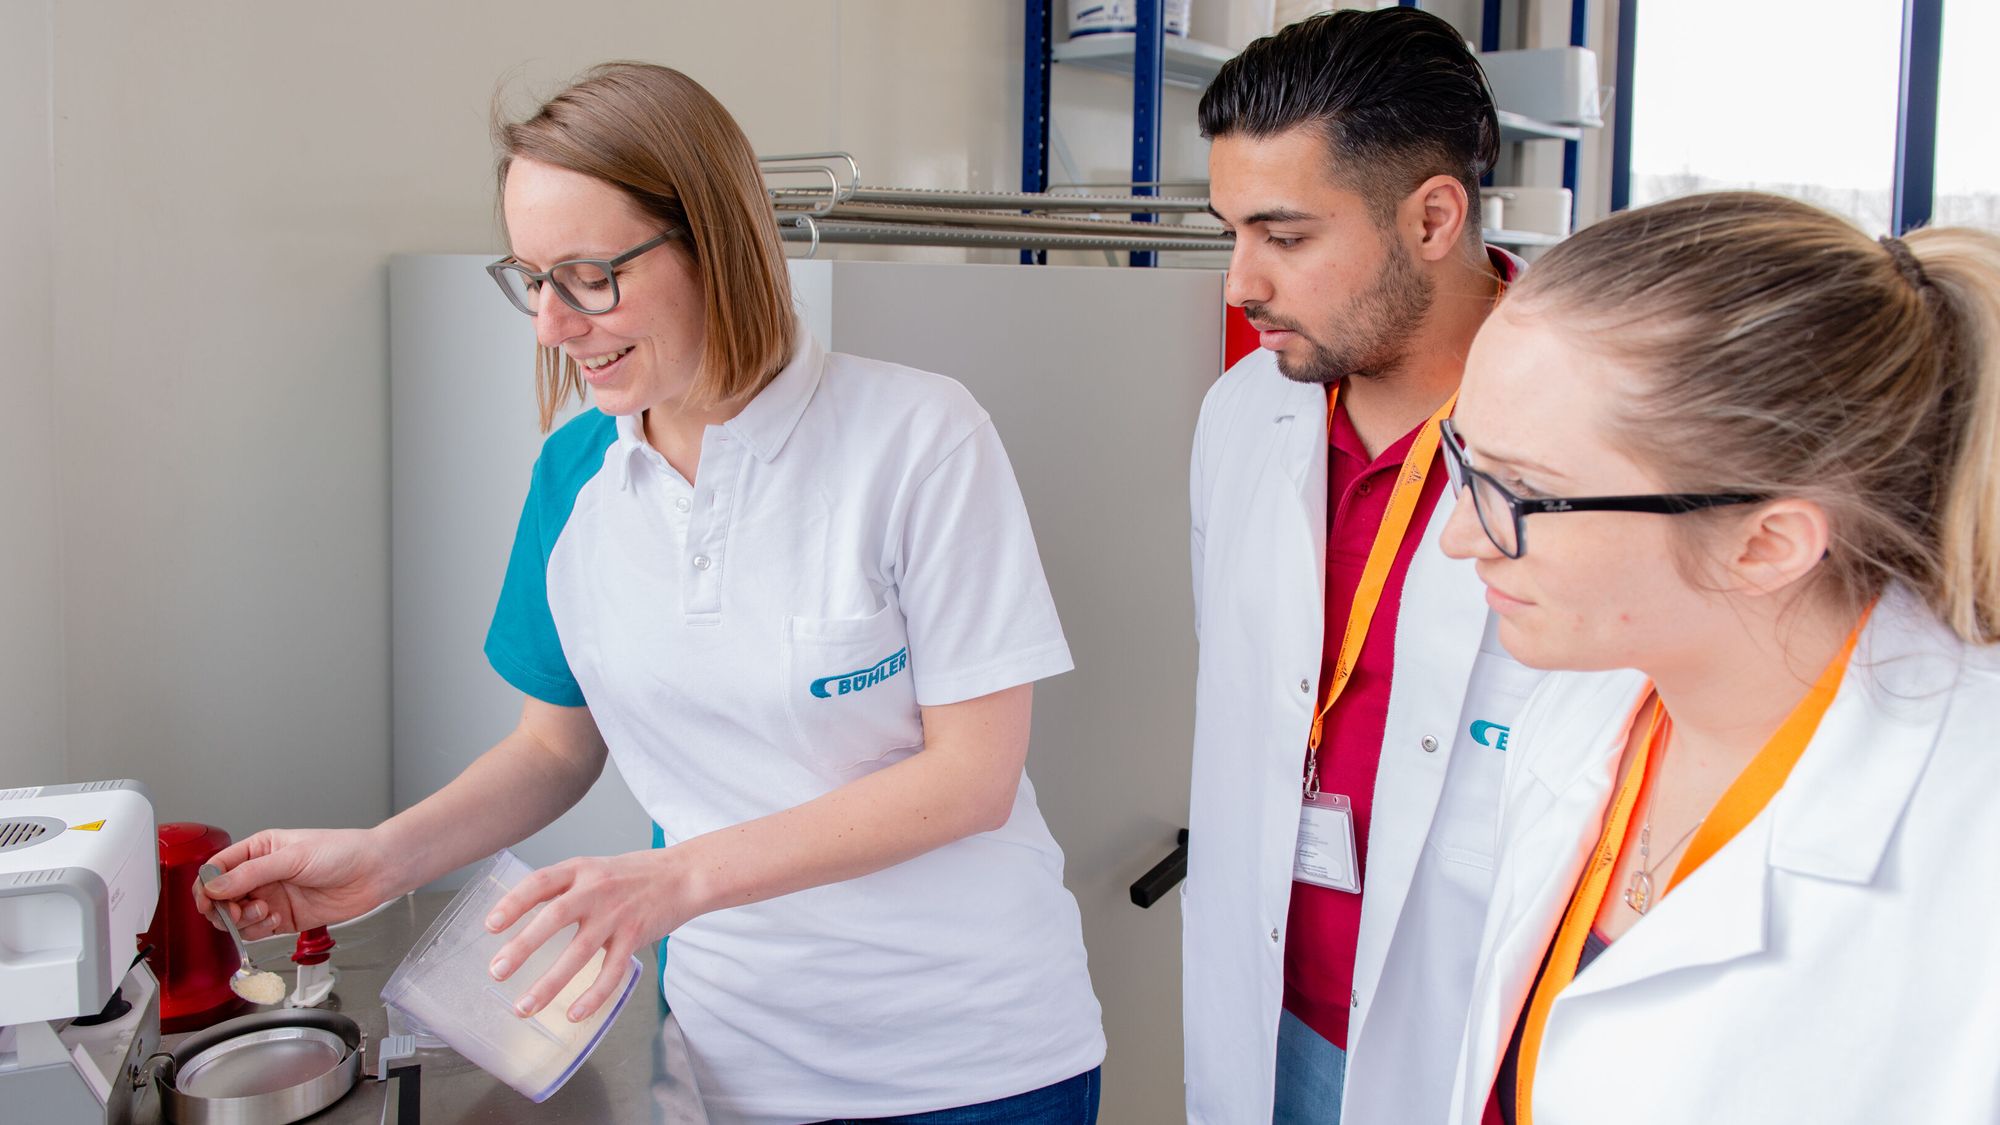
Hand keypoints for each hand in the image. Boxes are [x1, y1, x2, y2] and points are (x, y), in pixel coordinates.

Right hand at [195, 828, 397, 940]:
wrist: (374, 872)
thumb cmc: (342, 851)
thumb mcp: (293, 856)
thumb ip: (251, 873)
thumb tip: (213, 886)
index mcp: (259, 850)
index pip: (217, 868)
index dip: (207, 886)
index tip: (208, 900)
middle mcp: (261, 875)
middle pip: (221, 898)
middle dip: (223, 908)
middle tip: (236, 911)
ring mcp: (271, 898)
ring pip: (236, 918)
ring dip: (242, 921)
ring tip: (263, 912)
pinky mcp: (284, 919)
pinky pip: (256, 932)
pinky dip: (258, 931)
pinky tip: (274, 920)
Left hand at [484, 849, 699, 1024]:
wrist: (683, 875)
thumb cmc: (634, 874)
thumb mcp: (594, 869)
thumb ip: (563, 887)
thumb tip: (521, 914)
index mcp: (581, 870)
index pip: (539, 883)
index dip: (513, 903)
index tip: (490, 926)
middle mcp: (596, 890)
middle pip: (554, 918)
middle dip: (522, 947)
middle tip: (497, 972)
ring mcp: (617, 915)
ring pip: (579, 952)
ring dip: (549, 983)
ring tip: (524, 1006)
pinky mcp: (635, 937)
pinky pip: (612, 972)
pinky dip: (592, 996)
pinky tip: (574, 1013)